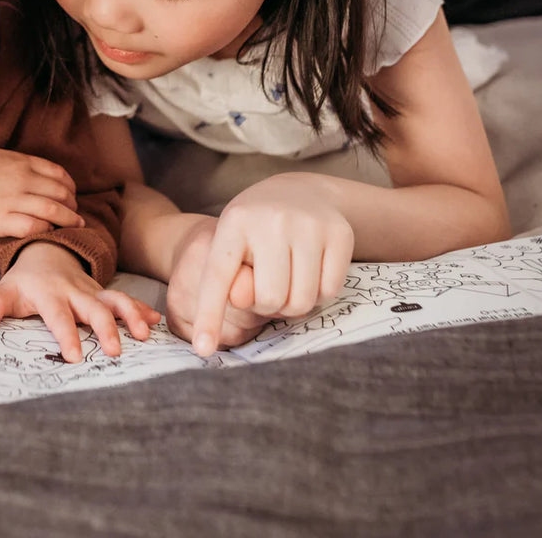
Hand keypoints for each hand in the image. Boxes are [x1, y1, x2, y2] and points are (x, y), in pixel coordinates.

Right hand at [0, 148, 82, 237]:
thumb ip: (18, 165)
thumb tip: (36, 174)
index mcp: (20, 162)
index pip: (58, 174)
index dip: (70, 187)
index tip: (72, 195)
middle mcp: (20, 179)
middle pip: (61, 193)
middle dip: (73, 205)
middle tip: (76, 213)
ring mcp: (11, 200)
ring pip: (53, 210)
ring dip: (67, 219)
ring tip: (73, 225)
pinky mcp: (0, 221)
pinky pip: (33, 227)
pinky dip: (46, 230)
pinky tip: (48, 232)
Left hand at [0, 242, 161, 362]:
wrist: (46, 252)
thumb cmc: (25, 281)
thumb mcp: (6, 290)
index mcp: (50, 294)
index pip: (58, 316)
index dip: (66, 335)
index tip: (74, 356)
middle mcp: (75, 292)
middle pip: (94, 308)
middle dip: (106, 328)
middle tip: (115, 351)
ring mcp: (93, 291)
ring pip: (116, 300)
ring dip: (131, 315)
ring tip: (144, 333)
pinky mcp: (105, 293)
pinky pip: (127, 299)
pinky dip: (142, 309)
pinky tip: (157, 321)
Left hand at [185, 176, 354, 355]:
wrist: (303, 192)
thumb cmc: (258, 227)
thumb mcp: (234, 241)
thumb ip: (229, 278)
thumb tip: (242, 302)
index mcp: (235, 221)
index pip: (218, 276)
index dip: (209, 315)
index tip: (202, 349)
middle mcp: (271, 219)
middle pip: (268, 299)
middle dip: (267, 306)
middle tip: (268, 288)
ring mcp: (308, 224)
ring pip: (302, 302)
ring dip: (294, 304)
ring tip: (288, 281)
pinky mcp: (340, 233)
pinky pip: (329, 291)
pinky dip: (319, 293)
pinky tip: (311, 272)